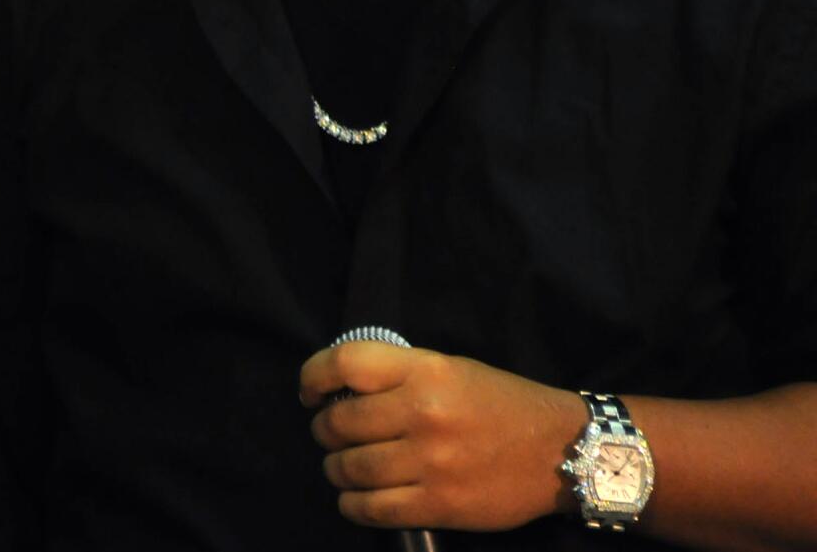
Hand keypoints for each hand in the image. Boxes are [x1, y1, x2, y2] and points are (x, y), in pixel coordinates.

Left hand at [300, 340, 583, 531]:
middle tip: (329, 434)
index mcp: (426, 370)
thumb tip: (340, 390)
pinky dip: (352, 504)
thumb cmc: (503, 403)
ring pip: (349, 468)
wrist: (564, 450)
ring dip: (334, 468)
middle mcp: (424, 413)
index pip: (344, 364)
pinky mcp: (440, 505)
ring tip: (341, 465)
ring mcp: (431, 462)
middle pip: (339, 422)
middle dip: (323, 430)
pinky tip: (354, 497)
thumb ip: (399, 376)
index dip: (313, 377)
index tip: (309, 393)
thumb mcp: (451, 368)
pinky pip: (372, 508)